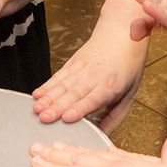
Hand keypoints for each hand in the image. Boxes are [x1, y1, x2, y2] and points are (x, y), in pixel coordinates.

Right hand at [31, 20, 146, 127]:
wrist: (122, 32)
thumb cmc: (129, 64)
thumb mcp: (130, 92)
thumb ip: (115, 116)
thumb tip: (102, 135)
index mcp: (110, 86)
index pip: (93, 99)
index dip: (79, 108)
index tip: (67, 117)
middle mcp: (94, 77)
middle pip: (73, 94)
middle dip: (57, 107)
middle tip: (44, 118)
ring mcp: (81, 69)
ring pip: (62, 85)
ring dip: (48, 98)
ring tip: (37, 108)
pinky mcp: (72, 63)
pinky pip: (58, 76)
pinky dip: (46, 86)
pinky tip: (37, 94)